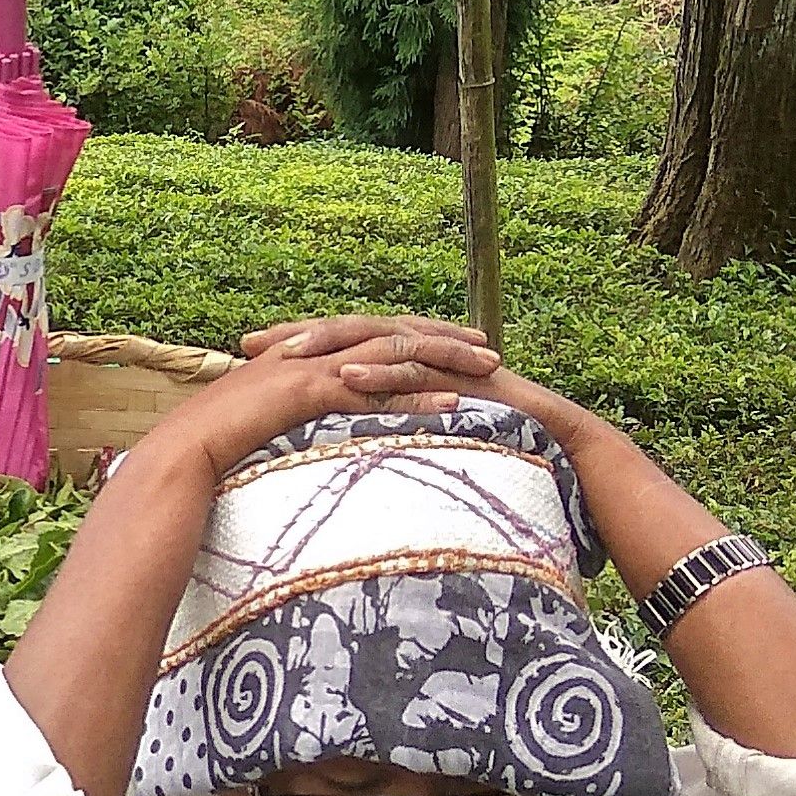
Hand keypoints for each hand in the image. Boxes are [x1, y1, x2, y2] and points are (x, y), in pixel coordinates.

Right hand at [147, 316, 501, 481]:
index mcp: (302, 355)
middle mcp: (311, 352)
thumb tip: (316, 436)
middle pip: (391, 333)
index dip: (414, 338)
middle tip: (488, 347)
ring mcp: (310, 368)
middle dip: (443, 338)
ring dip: (444, 359)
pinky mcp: (308, 393)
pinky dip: (417, 397)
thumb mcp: (264, 428)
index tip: (453, 345)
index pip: (370, 336)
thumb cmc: (213, 450)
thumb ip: (293, 423)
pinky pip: (374, 392)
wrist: (179, 453)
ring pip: (392, 354)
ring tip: (489, 368)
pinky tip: (454, 407)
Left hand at [235, 318, 622, 456]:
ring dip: (330, 345)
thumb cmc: (482, 447)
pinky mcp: (462, 370)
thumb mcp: (415, 441)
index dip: (289, 348)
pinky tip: (348, 375)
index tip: (240, 356)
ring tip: (286, 353)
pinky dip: (381, 371)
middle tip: (248, 343)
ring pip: (376, 342)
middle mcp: (414, 350)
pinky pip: (416, 367)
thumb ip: (376, 439)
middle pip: (346, 333)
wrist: (554, 441)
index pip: (334, 348)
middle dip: (297, 336)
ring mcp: (440, 355)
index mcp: (397, 362)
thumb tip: (323, 462)